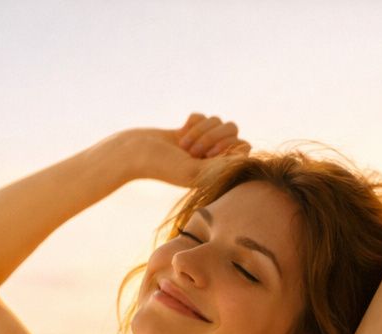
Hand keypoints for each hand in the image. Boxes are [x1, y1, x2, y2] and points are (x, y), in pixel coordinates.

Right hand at [103, 113, 250, 186]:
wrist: (135, 154)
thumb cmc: (163, 166)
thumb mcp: (195, 171)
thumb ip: (222, 165)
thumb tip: (246, 155)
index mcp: (218, 170)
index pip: (244, 147)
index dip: (229, 146)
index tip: (208, 155)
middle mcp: (212, 157)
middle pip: (233, 130)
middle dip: (213, 136)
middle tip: (192, 150)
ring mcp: (202, 142)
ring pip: (218, 121)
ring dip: (201, 130)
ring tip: (184, 144)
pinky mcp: (190, 130)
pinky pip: (203, 116)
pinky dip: (192, 122)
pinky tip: (180, 132)